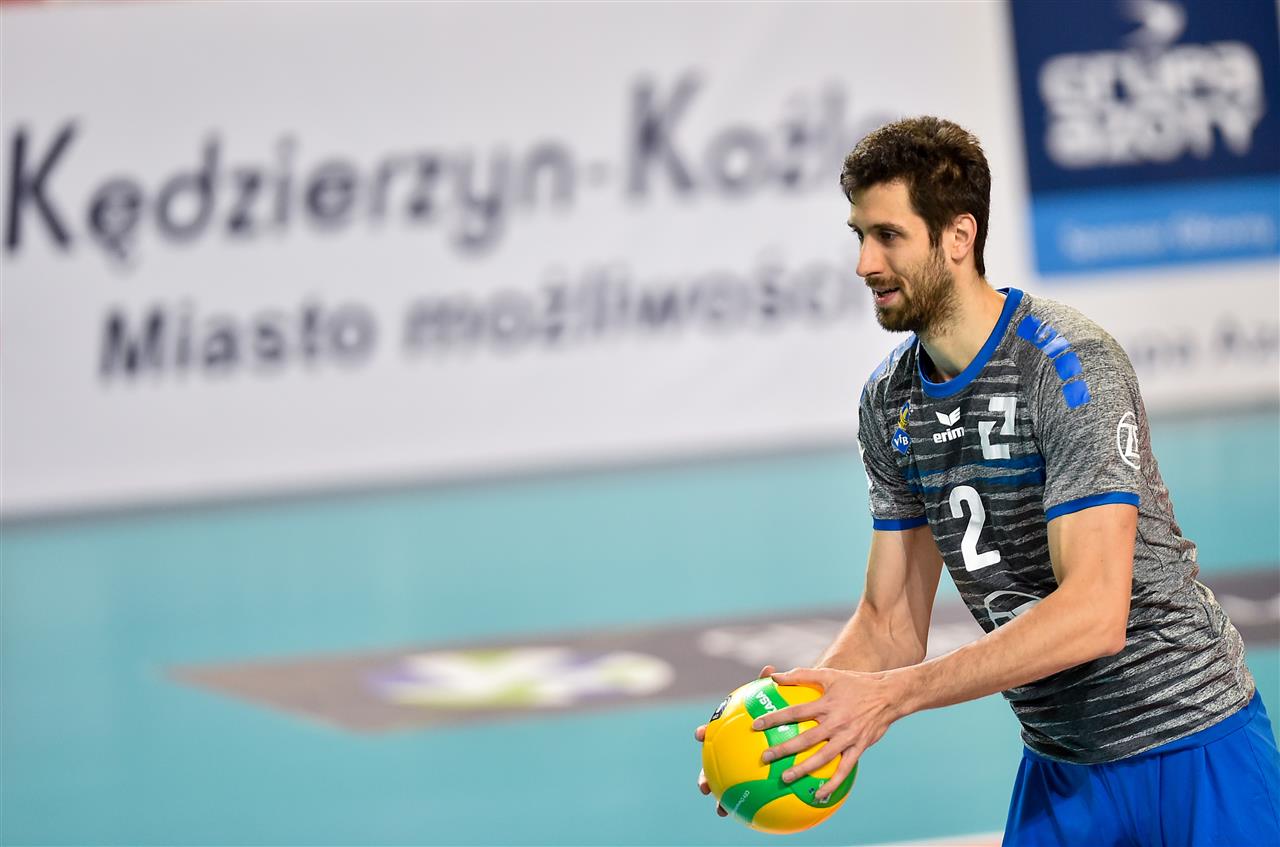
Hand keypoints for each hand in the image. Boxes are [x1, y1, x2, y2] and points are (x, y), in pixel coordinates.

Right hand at [695, 665, 775, 816]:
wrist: (781, 727)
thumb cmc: (773, 712)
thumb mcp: (772, 699)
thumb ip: (767, 687)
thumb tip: (770, 669)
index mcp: (728, 733)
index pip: (712, 732)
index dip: (704, 733)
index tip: (699, 734)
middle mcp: (728, 752)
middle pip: (711, 765)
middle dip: (705, 777)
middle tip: (703, 786)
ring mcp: (736, 769)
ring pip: (725, 787)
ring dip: (721, 800)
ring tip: (722, 811)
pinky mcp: (752, 784)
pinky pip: (751, 797)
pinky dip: (752, 807)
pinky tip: (759, 818)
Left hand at [753, 666, 904, 801]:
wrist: (888, 695)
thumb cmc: (854, 683)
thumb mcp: (829, 674)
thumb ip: (800, 675)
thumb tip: (773, 677)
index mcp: (826, 704)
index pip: (795, 712)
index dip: (775, 718)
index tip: (756, 725)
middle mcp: (836, 722)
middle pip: (805, 738)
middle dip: (783, 749)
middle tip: (765, 757)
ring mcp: (848, 737)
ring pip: (822, 757)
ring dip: (804, 769)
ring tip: (785, 778)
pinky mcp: (859, 748)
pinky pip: (844, 770)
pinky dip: (832, 784)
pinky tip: (819, 795)